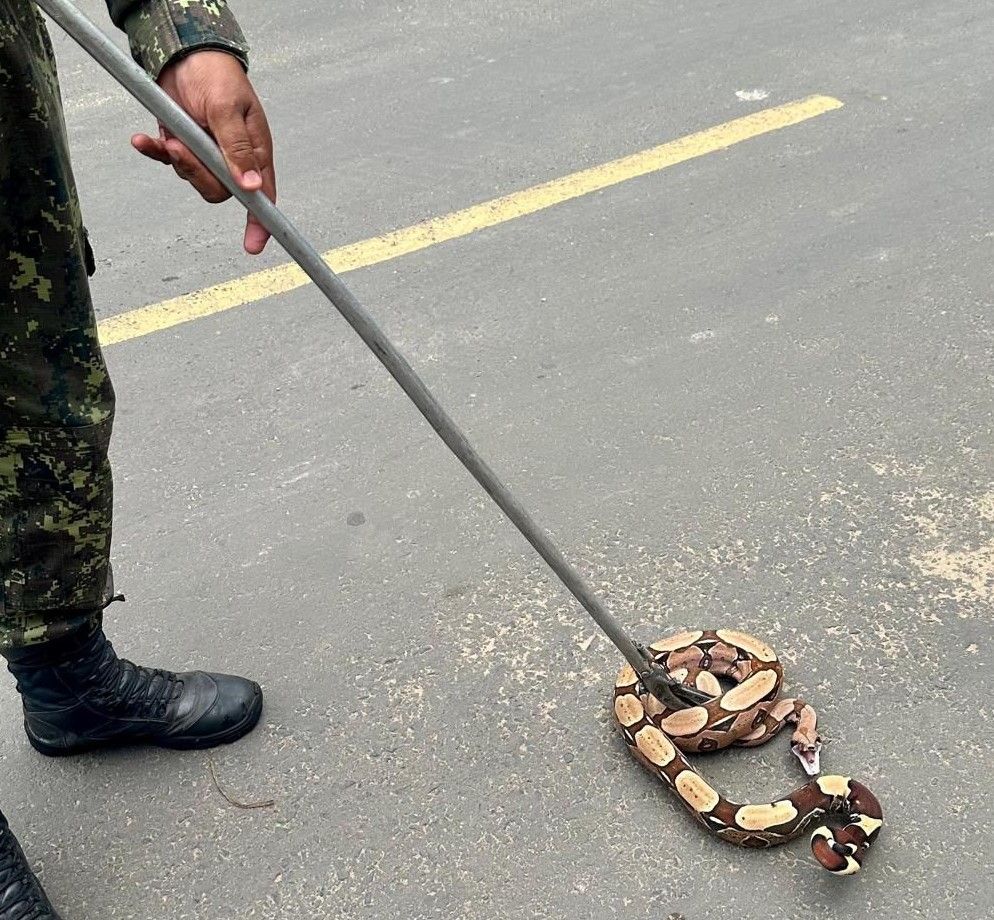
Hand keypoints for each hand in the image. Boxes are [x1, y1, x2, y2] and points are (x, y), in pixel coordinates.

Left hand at [131, 51, 275, 254]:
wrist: (185, 51)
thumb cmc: (216, 74)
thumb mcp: (228, 109)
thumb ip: (237, 149)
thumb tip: (251, 187)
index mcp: (254, 152)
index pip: (262, 195)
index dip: (260, 222)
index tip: (253, 244)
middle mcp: (232, 158)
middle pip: (219, 191)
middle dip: (197, 174)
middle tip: (181, 148)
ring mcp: (207, 153)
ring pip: (193, 178)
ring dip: (176, 159)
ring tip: (170, 134)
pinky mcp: (183, 144)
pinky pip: (169, 160)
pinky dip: (155, 151)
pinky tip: (143, 140)